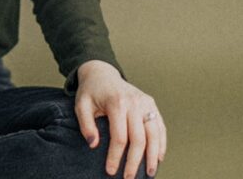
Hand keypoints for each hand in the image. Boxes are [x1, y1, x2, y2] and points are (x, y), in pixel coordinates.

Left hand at [74, 60, 166, 177]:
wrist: (102, 73)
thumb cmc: (91, 91)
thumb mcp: (81, 105)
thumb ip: (85, 124)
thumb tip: (93, 145)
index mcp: (116, 103)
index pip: (119, 137)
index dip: (116, 157)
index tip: (111, 171)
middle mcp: (134, 102)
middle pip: (139, 138)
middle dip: (135, 161)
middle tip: (129, 177)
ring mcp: (145, 102)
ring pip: (154, 134)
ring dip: (153, 156)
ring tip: (149, 172)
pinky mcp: (151, 103)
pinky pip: (160, 126)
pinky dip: (161, 143)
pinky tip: (158, 157)